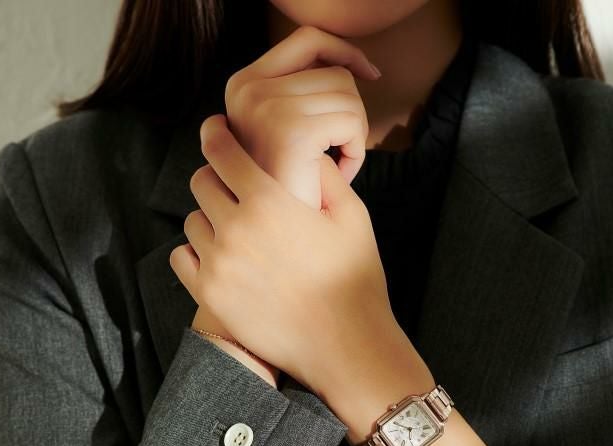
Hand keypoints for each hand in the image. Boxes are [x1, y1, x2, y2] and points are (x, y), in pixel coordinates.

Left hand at [170, 113, 396, 401]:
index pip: (221, 150)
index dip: (216, 134)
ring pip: (192, 221)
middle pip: (201, 182)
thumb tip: (305, 152)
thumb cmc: (353, 279)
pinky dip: (197, 252)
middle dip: (217, 179)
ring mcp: (218, 264)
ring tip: (235, 231)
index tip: (215, 130)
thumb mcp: (352, 218)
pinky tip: (221, 257)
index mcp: (269, 201)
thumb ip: (325, 176)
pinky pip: (182, 257)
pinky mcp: (209, 295)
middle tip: (235, 189)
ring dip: (209, 218)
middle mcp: (235, 227)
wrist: (343, 343)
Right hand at [224, 24, 380, 209]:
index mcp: (243, 84)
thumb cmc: (289, 189)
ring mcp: (266, 107)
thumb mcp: (285, 132)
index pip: (308, 40)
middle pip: (336, 71)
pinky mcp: (291, 131)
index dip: (345, 52)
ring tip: (334, 168)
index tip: (369, 74)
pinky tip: (339, 176)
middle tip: (338, 152)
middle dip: (351, 112)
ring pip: (349, 97)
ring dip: (354, 136)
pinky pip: (352, 123)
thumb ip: (301, 95)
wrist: (276, 237)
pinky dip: (356, 152)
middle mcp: (249, 88)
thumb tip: (350, 63)